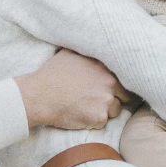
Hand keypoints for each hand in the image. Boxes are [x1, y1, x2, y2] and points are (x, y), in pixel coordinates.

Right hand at [15, 49, 131, 129]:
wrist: (40, 96)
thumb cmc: (52, 74)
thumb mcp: (71, 53)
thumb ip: (88, 52)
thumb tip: (94, 43)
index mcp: (105, 68)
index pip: (125, 78)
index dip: (119, 85)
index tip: (112, 88)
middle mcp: (110, 84)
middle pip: (124, 96)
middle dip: (114, 99)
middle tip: (98, 100)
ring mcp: (105, 102)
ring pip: (115, 111)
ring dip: (105, 111)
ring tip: (86, 107)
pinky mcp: (98, 118)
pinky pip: (102, 123)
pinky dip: (93, 122)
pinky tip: (80, 114)